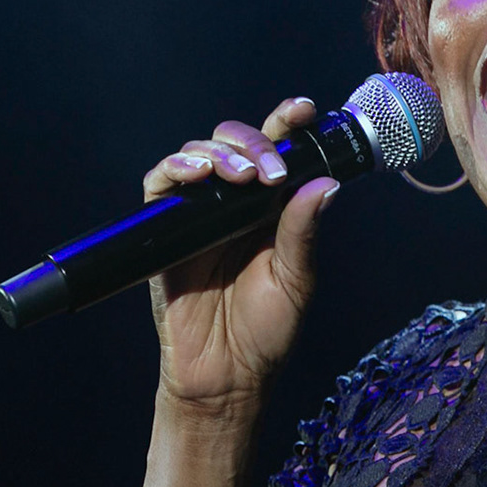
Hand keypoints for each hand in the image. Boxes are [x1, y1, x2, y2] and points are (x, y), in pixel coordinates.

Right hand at [142, 97, 339, 417]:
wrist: (224, 376)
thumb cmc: (265, 332)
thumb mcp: (295, 280)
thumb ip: (302, 232)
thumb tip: (326, 184)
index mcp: (270, 208)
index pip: (277, 151)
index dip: (286, 123)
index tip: (302, 110)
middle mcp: (233, 203)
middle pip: (234, 143)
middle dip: (251, 143)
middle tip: (267, 171)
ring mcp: (197, 214)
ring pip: (198, 156)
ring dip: (217, 153)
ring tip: (237, 176)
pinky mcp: (164, 230)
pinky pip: (160, 186)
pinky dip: (173, 169)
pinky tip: (194, 175)